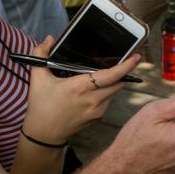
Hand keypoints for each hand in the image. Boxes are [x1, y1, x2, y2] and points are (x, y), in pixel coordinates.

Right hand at [22, 36, 139, 144]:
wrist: (44, 134)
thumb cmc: (41, 106)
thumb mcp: (38, 79)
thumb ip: (41, 54)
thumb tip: (49, 39)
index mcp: (80, 87)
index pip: (111, 75)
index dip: (126, 66)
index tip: (136, 57)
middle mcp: (93, 99)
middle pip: (118, 82)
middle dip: (119, 73)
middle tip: (115, 64)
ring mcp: (98, 110)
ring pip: (114, 91)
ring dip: (111, 83)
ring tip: (96, 80)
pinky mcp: (99, 117)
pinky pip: (109, 101)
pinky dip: (105, 94)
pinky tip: (92, 92)